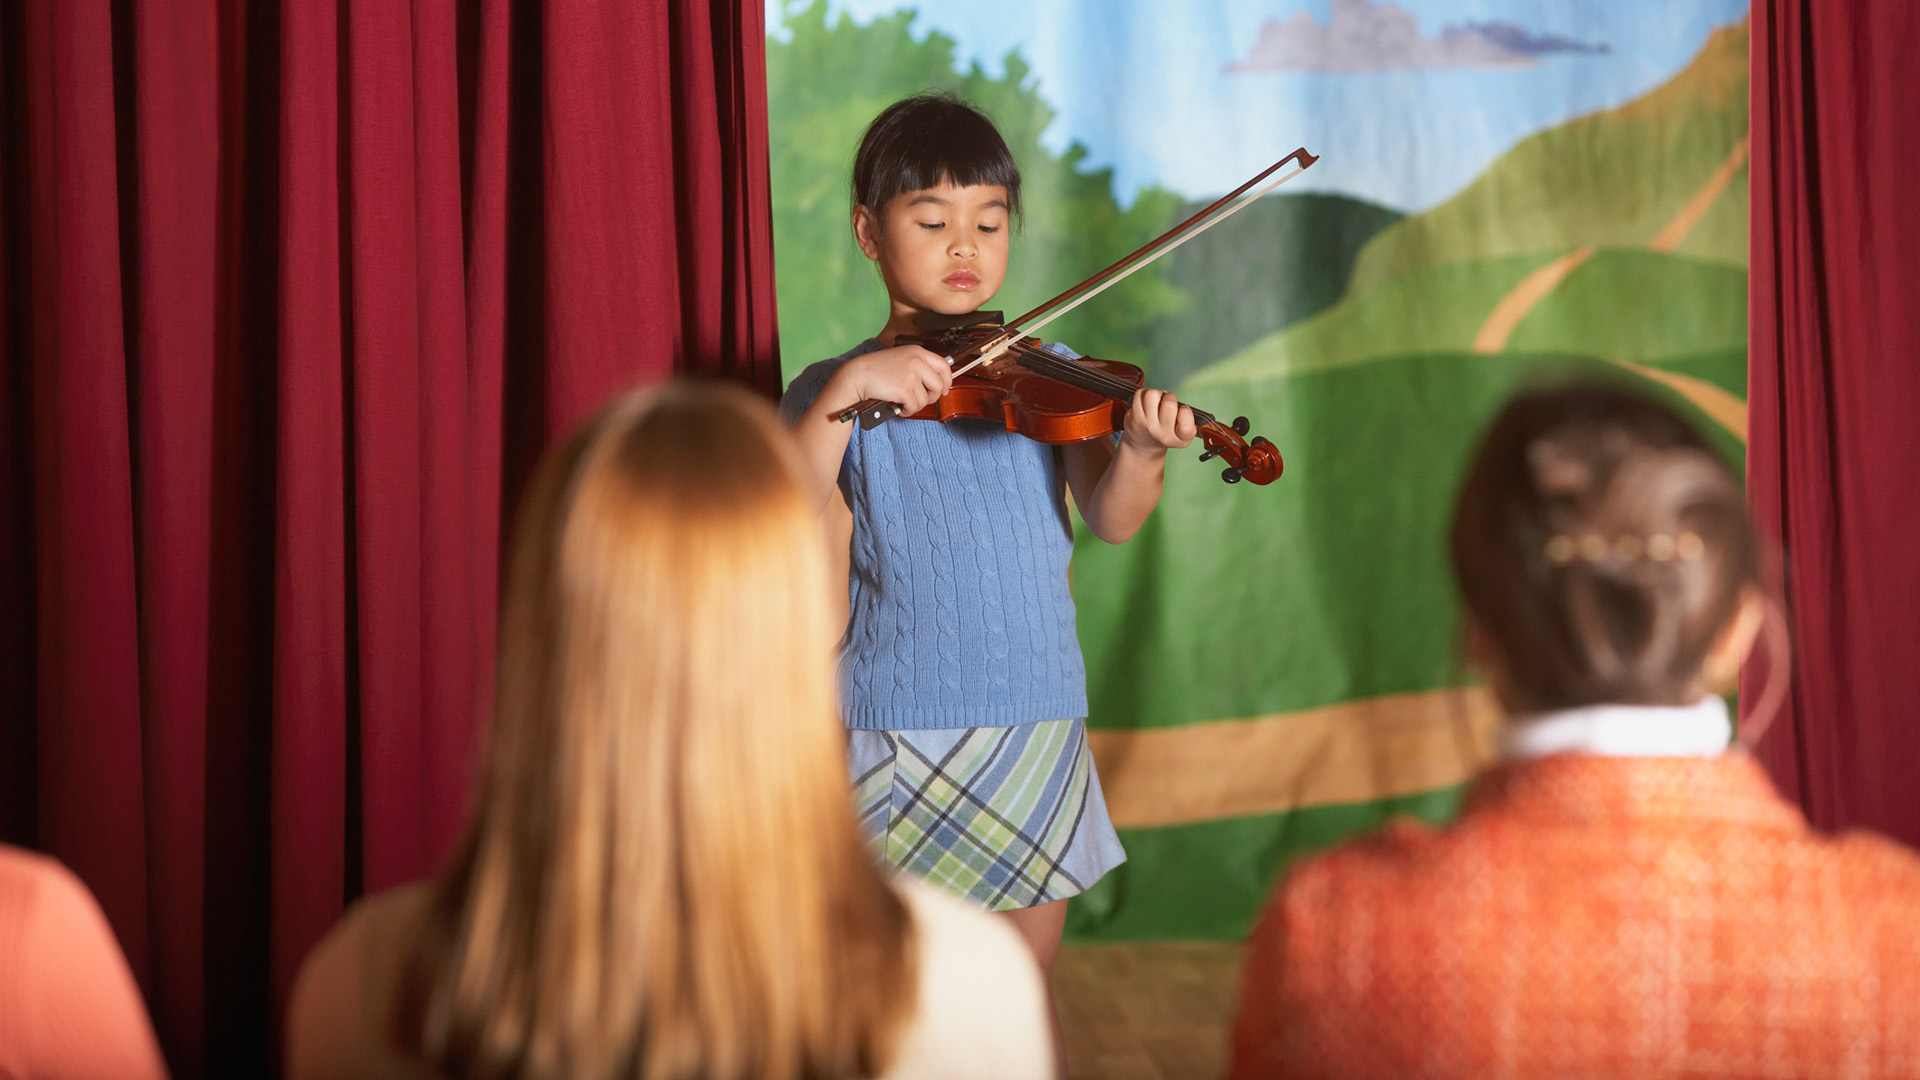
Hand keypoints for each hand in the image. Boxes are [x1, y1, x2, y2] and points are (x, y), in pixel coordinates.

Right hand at [837, 345, 953, 415]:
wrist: (858, 375)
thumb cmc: (876, 369)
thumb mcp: (901, 359)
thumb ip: (918, 366)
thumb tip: (936, 381)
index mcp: (918, 352)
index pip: (944, 365)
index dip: (947, 380)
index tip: (944, 389)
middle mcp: (917, 361)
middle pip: (939, 385)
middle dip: (932, 396)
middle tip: (920, 399)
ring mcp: (912, 375)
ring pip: (926, 399)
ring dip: (915, 405)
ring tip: (903, 402)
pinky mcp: (904, 390)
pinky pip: (914, 407)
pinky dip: (907, 411)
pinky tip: (898, 406)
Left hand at [1120, 388, 1196, 452]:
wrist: (1142, 445)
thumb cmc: (1166, 435)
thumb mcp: (1184, 436)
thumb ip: (1189, 422)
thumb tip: (1181, 406)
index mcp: (1180, 438)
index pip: (1186, 420)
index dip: (1185, 410)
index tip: (1182, 411)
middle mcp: (1162, 434)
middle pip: (1169, 402)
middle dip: (1169, 397)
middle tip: (1167, 403)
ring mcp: (1147, 425)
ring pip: (1152, 395)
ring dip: (1156, 394)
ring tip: (1157, 402)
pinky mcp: (1134, 418)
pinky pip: (1140, 395)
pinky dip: (1144, 394)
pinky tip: (1147, 403)